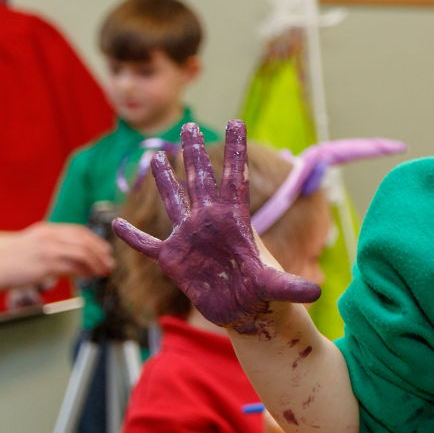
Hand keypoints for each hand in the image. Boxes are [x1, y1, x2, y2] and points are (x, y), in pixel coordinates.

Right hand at [0, 223, 111, 288]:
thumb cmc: (14, 260)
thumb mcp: (35, 244)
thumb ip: (55, 245)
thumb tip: (79, 256)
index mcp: (47, 230)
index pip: (79, 231)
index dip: (96, 240)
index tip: (106, 250)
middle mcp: (49, 237)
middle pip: (84, 241)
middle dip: (101, 253)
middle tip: (110, 263)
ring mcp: (48, 250)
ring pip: (83, 254)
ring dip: (97, 264)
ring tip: (103, 271)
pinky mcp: (46, 265)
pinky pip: (74, 267)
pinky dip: (86, 272)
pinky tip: (89, 277)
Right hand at [112, 121, 318, 331]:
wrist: (246, 311)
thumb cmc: (265, 294)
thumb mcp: (277, 288)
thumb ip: (291, 287)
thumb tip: (316, 293)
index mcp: (236, 221)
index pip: (236, 179)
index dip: (235, 151)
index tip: (237, 121)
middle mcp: (210, 223)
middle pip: (201, 181)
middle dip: (194, 154)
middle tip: (189, 125)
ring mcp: (190, 238)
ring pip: (174, 203)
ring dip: (164, 182)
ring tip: (156, 157)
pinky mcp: (173, 259)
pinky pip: (147, 245)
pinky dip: (132, 236)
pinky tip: (116, 223)